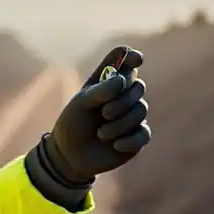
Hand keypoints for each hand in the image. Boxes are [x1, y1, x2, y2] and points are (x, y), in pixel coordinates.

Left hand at [45, 45, 150, 182]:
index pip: (124, 60)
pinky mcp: (137, 136)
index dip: (131, 57)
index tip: (135, 59)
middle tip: (104, 113)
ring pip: (141, 110)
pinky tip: (115, 145)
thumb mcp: (81, 104)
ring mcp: (132, 115)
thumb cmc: (72, 124)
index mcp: (106, 81)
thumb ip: (101, 90)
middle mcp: (122, 95)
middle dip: (122, 100)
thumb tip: (123, 80)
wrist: (69, 156)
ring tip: (101, 133)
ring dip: (120, 123)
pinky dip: (129, 140)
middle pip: (137, 85)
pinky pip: (144, 134)